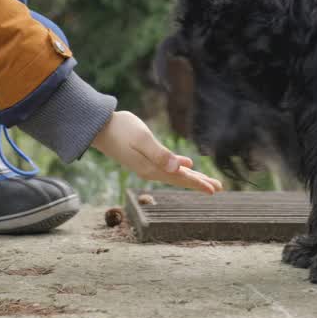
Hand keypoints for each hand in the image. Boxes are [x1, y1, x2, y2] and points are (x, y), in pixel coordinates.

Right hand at [90, 111, 222, 193]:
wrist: (97, 128)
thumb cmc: (120, 130)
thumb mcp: (142, 139)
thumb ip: (159, 154)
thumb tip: (178, 167)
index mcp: (151, 168)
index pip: (180, 178)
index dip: (198, 183)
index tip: (214, 190)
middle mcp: (150, 170)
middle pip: (180, 179)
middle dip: (199, 183)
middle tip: (219, 188)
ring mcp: (146, 165)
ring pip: (174, 173)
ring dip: (191, 176)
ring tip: (207, 181)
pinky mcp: (143, 158)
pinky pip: (166, 166)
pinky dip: (179, 167)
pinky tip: (187, 164)